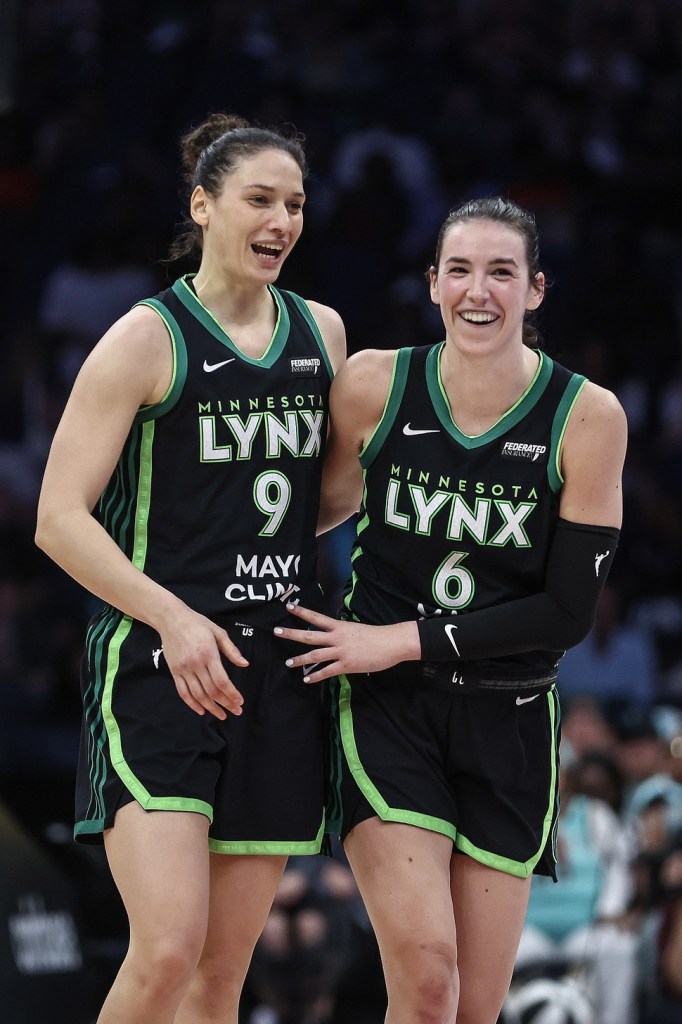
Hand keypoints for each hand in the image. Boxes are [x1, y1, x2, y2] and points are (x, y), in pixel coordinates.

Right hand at [158, 605, 246, 718]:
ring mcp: (183, 669)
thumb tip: (245, 664)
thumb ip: (232, 650)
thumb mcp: (218, 632)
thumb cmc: (197, 623)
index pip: (222, 680)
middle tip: (236, 711)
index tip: (240, 701)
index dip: (232, 694)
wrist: (171, 619)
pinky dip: (192, 704)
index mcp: (208, 654)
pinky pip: (183, 692)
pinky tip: (201, 711)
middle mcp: (195, 664)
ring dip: (211, 708)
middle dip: (225, 703)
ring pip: (198, 695)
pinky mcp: (174, 672)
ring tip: (222, 715)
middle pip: (212, 690)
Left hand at [273, 603, 419, 682]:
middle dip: (292, 634)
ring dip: (300, 659)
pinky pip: (327, 671)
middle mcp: (337, 638)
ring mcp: (341, 652)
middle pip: (310, 635)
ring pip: (315, 655)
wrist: (392, 643)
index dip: (302, 612)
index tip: (288, 607)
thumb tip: (331, 635)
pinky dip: (316, 676)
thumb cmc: (376, 635)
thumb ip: (342, 633)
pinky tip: (306, 679)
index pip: (317, 618)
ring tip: (288, 662)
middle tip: (277, 631)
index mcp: (340, 626)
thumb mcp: (356, 629)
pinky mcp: (347, 665)